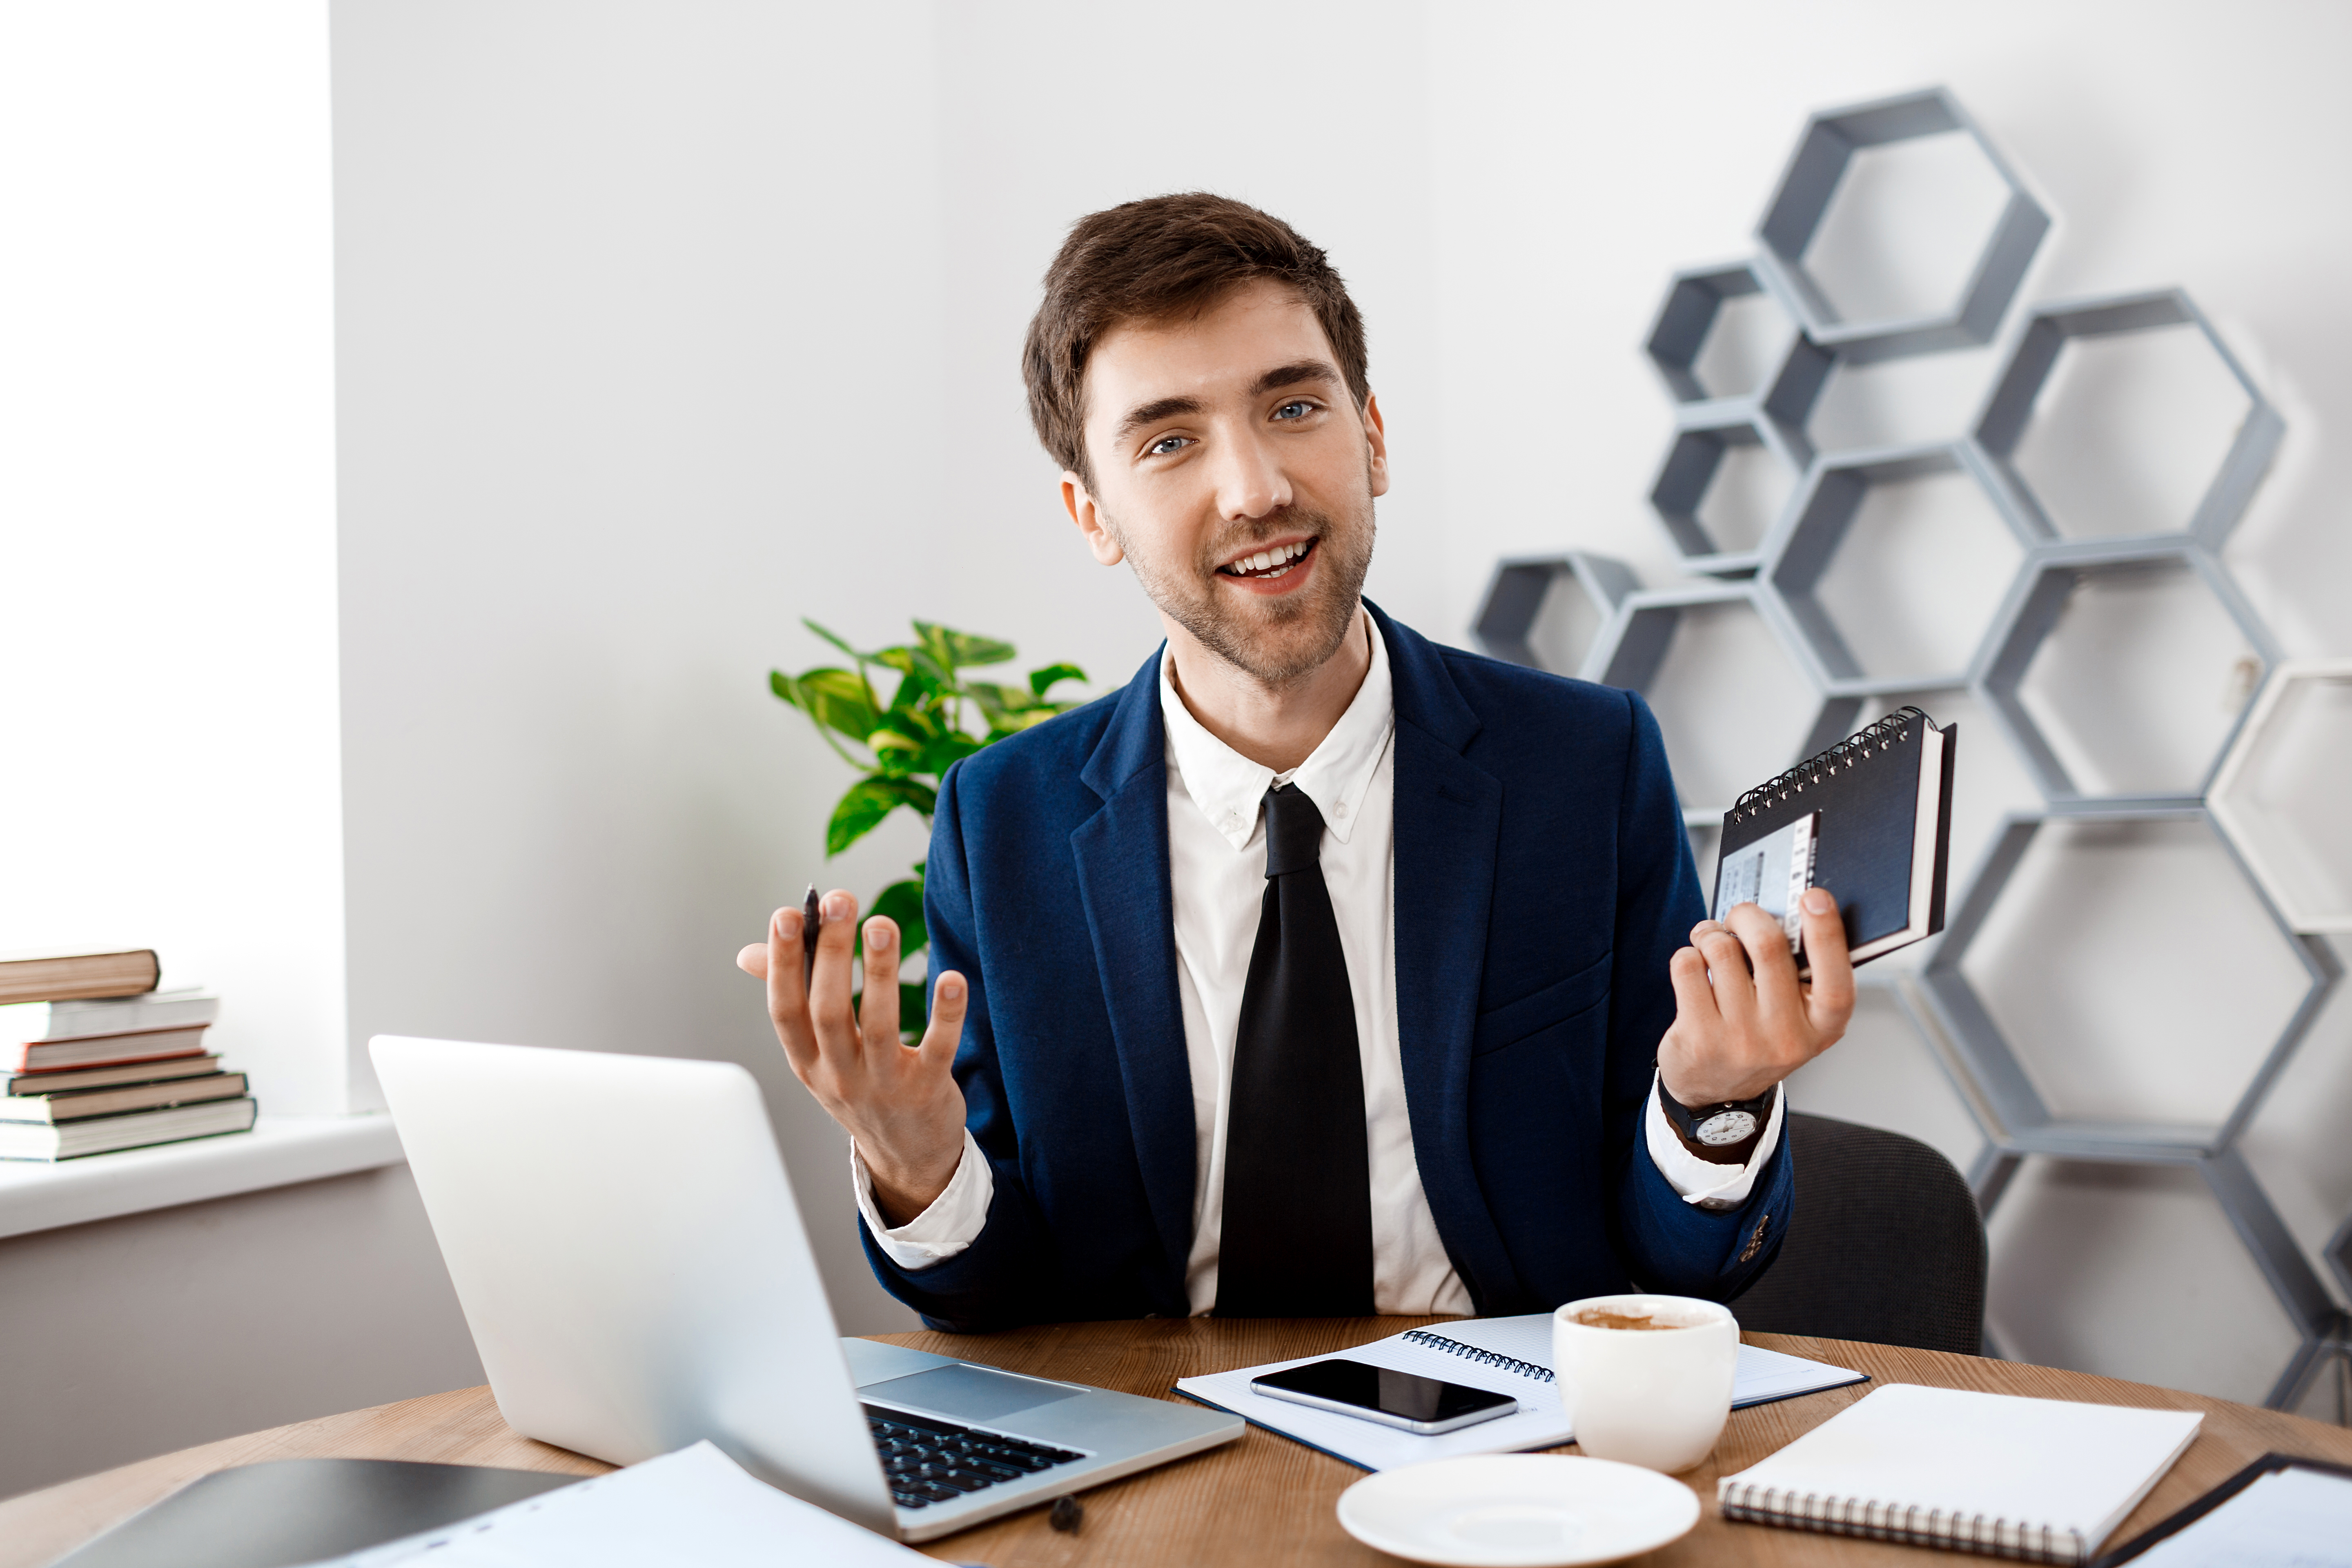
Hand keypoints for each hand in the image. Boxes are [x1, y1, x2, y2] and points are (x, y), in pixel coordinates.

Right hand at [735, 890, 968, 1224]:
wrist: (905, 1157)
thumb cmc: (857, 1087)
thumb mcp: (815, 1055)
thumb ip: (791, 998)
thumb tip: (749, 953)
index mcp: (806, 1060)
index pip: (784, 1009)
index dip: (783, 963)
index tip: (787, 915)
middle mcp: (838, 1074)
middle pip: (829, 1010)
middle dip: (832, 953)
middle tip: (840, 900)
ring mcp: (883, 1085)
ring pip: (879, 1026)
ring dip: (881, 972)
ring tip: (882, 923)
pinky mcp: (927, 1090)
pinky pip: (936, 1048)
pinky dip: (945, 1015)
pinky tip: (952, 978)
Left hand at [1656, 887, 1853, 1106]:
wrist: (1717, 1094)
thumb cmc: (1760, 1036)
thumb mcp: (1795, 1016)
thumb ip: (1798, 974)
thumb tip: (1783, 913)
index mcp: (1822, 1027)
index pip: (1836, 981)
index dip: (1828, 935)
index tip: (1813, 897)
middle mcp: (1786, 1037)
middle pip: (1769, 947)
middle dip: (1747, 915)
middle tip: (1738, 917)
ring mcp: (1741, 1040)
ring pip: (1722, 951)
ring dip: (1711, 934)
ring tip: (1710, 943)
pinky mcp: (1699, 1039)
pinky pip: (1688, 966)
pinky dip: (1687, 955)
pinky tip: (1693, 968)